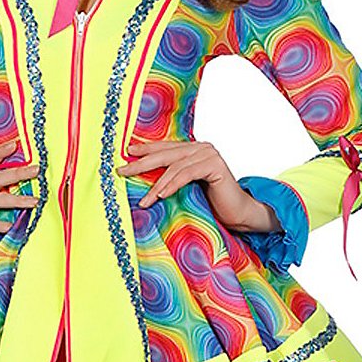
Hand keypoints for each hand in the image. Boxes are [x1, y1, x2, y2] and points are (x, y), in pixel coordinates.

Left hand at [117, 138, 280, 232]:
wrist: (238, 214)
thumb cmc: (212, 203)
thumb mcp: (186, 189)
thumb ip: (171, 179)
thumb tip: (143, 180)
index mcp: (193, 149)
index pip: (165, 148)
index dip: (145, 149)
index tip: (127, 153)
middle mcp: (201, 147)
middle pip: (166, 154)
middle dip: (142, 163)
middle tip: (123, 171)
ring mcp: (209, 154)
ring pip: (175, 166)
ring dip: (156, 185)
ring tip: (144, 200)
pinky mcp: (214, 165)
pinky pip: (187, 174)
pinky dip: (172, 184)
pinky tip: (161, 195)